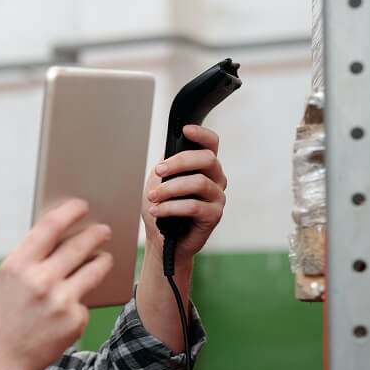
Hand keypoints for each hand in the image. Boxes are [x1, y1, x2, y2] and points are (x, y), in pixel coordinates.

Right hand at [0, 199, 112, 369]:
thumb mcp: (5, 280)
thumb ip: (30, 258)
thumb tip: (63, 235)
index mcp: (17, 265)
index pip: (50, 226)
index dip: (69, 211)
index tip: (81, 205)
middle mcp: (40, 281)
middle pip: (79, 245)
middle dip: (96, 234)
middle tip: (104, 230)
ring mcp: (60, 302)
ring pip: (95, 270)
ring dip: (102, 260)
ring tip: (104, 258)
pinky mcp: (74, 322)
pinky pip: (84, 302)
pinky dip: (79, 302)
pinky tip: (68, 308)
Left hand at [142, 125, 226, 259]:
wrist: (162, 238)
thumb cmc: (163, 208)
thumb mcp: (160, 181)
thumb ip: (167, 164)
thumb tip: (168, 153)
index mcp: (204, 166)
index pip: (211, 143)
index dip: (201, 134)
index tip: (185, 130)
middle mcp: (216, 179)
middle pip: (206, 159)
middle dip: (179, 162)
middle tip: (158, 171)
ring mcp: (217, 197)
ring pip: (198, 183)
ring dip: (170, 189)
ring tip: (152, 197)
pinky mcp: (214, 215)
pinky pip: (194, 206)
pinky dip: (171, 207)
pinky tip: (156, 211)